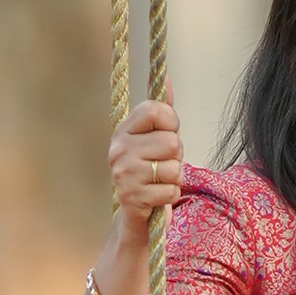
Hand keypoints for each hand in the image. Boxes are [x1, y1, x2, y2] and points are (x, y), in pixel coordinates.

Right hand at [108, 98, 184, 237]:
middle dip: (176, 156)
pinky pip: (170, 190)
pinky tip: (157, 196)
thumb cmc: (151, 170)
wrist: (136, 215)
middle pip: (171, 141)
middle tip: (163, 164)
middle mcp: (119, 149)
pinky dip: (170, 195)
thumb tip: (165, 79)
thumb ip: (162, 111)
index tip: (167, 133)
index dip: (172, 123)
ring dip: (175, 178)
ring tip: (160, 181)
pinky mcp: (132, 197)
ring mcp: (123, 173)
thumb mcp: (155, 138)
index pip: (157, 110)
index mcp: (124, 130)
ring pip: (173, 167)